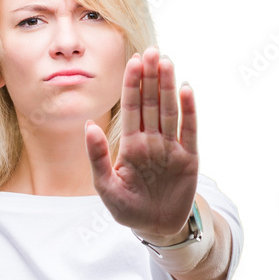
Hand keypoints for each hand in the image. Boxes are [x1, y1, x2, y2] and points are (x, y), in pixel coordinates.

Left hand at [85, 47, 198, 243]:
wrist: (155, 227)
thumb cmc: (128, 209)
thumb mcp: (106, 187)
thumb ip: (97, 157)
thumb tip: (89, 125)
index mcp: (130, 145)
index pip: (131, 109)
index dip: (132, 85)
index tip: (133, 61)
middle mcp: (151, 141)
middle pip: (151, 103)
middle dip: (150, 78)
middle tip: (151, 51)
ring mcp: (171, 148)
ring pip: (169, 111)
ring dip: (168, 87)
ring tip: (167, 62)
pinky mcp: (188, 158)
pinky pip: (189, 130)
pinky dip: (189, 110)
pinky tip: (186, 89)